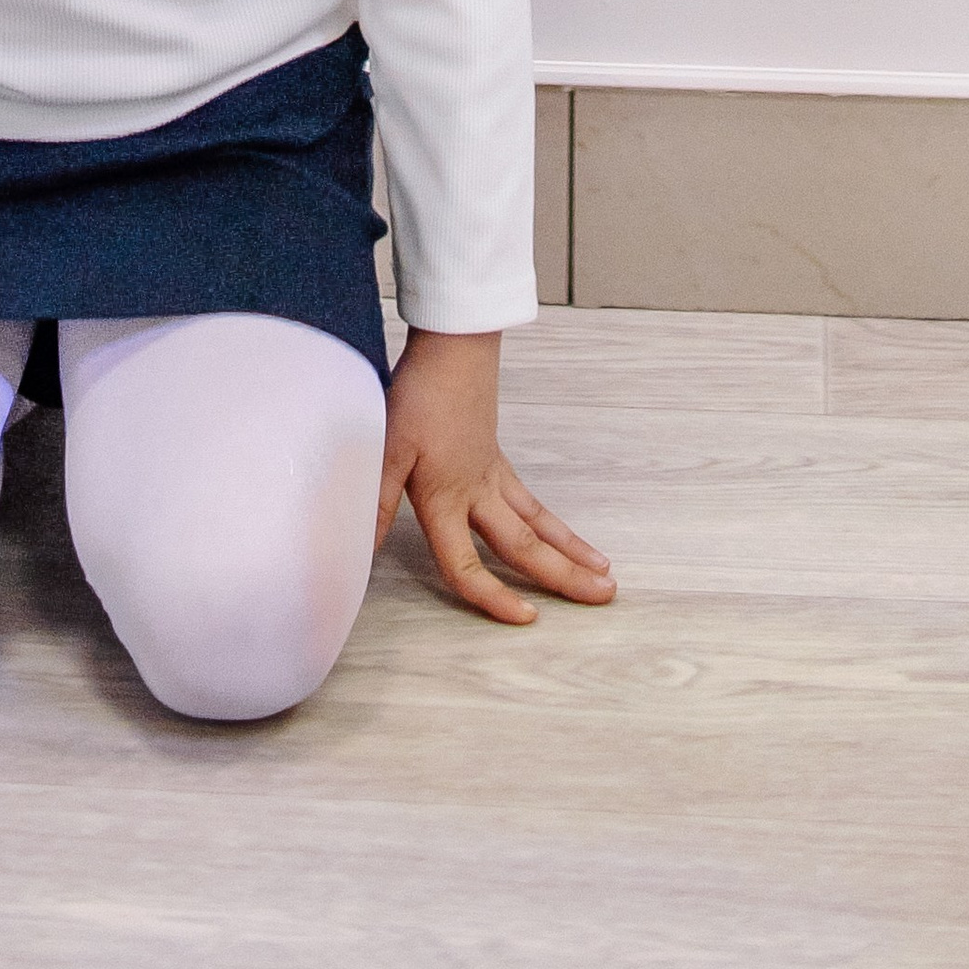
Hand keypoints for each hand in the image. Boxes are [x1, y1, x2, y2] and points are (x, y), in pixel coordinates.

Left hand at [379, 325, 615, 625]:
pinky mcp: (496, 458)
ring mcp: (492, 475)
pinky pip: (531, 501)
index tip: (527, 620)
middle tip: (605, 598)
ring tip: (605, 574)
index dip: (492, 596)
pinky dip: (552, 523)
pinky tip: (564, 534)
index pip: (467, 563)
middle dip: (564, 577)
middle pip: (524, 547)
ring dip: (572, 551)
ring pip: (538, 523)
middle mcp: (477, 493)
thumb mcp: (385, 448)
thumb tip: (363, 551)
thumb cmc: (418, 396)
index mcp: (446, 498)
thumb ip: (377, 502)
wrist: (452, 348)